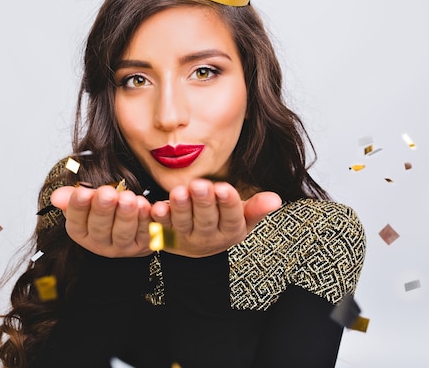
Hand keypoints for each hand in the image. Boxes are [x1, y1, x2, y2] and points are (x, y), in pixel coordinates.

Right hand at [50, 185, 152, 256]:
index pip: (76, 223)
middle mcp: (101, 244)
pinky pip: (149, 233)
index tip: (82, 192)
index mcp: (82, 233)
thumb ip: (72, 197)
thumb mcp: (88, 201)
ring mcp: (124, 247)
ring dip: (126, 215)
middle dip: (103, 210)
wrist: (133, 222)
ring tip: (128, 198)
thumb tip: (56, 197)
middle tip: (107, 193)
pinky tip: (149, 206)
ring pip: (124, 233)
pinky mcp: (147, 245)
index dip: (78, 208)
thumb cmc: (106, 208)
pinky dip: (149, 220)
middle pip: (100, 229)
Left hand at [150, 179, 281, 256]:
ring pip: (182, 223)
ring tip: (178, 192)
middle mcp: (209, 237)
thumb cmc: (224, 220)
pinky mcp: (166, 235)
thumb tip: (275, 199)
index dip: (228, 204)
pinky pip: (160, 227)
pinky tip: (153, 206)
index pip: (232, 217)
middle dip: (203, 202)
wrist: (199, 242)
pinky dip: (156, 217)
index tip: (224, 189)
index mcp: (232, 231)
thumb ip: (257, 208)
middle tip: (199, 185)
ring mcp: (186, 238)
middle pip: (206, 220)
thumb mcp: (244, 216)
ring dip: (179, 208)